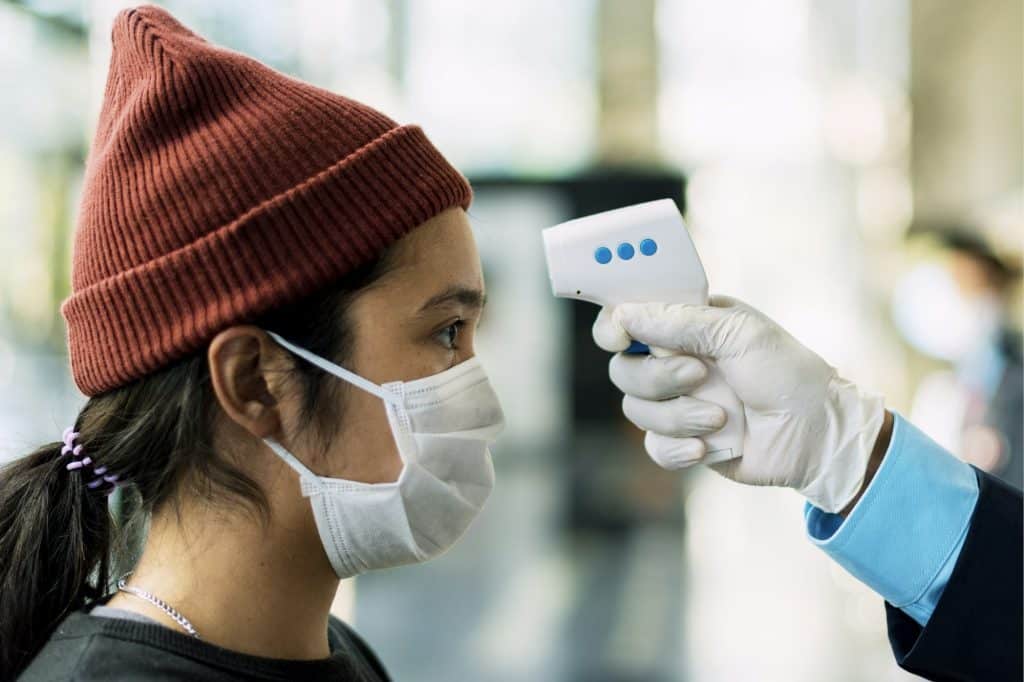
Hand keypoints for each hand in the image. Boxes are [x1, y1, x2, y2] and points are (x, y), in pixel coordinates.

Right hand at [593, 296, 886, 512]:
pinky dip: (678, 448)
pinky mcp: (682, 440)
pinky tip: (710, 446)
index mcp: (687, 325)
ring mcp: (677, 402)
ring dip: (678, 416)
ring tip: (720, 418)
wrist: (817, 436)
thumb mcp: (739, 333)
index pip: (629, 318)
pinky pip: (653, 446)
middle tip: (700, 376)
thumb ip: (678, 321)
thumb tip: (624, 314)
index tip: (619, 337)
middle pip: (623, 369)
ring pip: (635, 409)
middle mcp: (675, 361)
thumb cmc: (788, 374)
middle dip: (658, 378)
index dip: (614, 327)